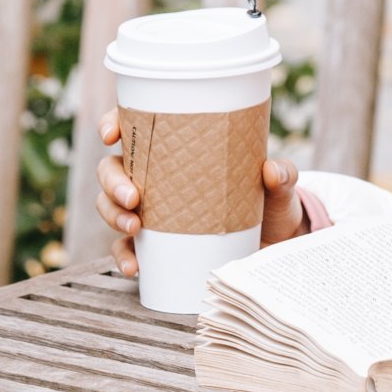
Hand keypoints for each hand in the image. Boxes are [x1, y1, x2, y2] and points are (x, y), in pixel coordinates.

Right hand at [93, 107, 302, 276]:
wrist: (275, 242)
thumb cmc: (269, 200)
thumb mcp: (278, 185)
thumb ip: (280, 175)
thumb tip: (271, 170)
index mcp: (176, 149)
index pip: (134, 127)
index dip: (112, 124)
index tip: (110, 135)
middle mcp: (155, 177)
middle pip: (112, 169)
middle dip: (112, 181)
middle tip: (133, 197)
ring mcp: (152, 211)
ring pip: (110, 206)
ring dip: (112, 215)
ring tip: (134, 226)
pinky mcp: (156, 244)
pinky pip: (127, 249)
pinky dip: (124, 257)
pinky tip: (134, 267)